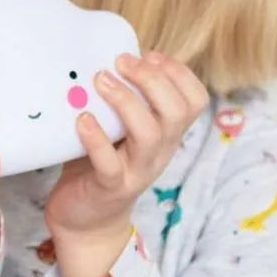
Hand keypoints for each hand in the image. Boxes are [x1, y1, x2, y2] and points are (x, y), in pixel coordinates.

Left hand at [44, 52, 206, 276]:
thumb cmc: (97, 164)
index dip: (178, 73)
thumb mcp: (115, 129)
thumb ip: (116, 101)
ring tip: (100, 80)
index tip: (148, 55)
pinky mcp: (111, 188)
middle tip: (121, 61)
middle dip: (153, 80)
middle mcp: (159, 152)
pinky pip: (110, 164)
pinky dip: (96, 139)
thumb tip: (99, 56)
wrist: (85, 221)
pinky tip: (82, 119)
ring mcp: (138, 171)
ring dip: (127, 101)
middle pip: (177, 112)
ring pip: (150, 134)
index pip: (194, 100)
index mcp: (166, 134)